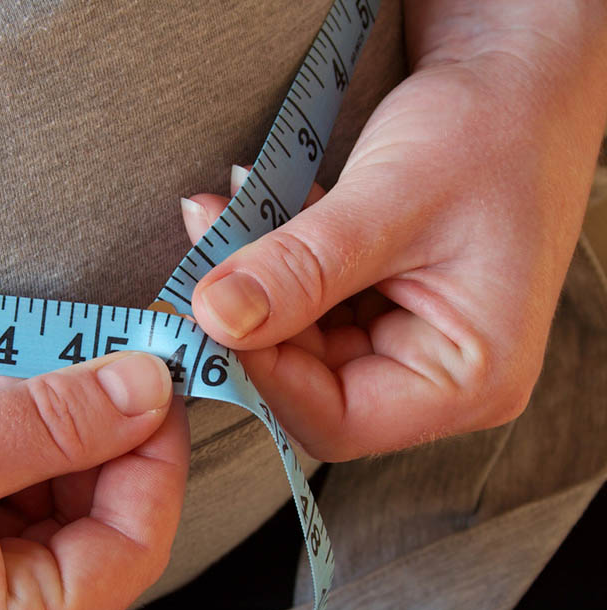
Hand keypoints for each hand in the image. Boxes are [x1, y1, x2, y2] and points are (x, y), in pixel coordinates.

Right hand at [0, 352, 187, 609]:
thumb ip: (50, 421)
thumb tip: (144, 388)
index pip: (136, 543)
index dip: (157, 451)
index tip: (159, 376)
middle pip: (104, 526)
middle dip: (106, 435)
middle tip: (100, 357)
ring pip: (61, 511)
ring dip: (60, 436)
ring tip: (35, 371)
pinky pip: (14, 510)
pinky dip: (20, 453)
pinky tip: (1, 404)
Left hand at [180, 1, 606, 459]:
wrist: (517, 77)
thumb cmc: (491, 132)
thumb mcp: (392, 200)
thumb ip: (302, 268)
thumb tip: (214, 317)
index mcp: (468, 380)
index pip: (338, 420)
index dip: (263, 374)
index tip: (209, 309)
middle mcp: (438, 377)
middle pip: (309, 383)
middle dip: (248, 315)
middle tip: (206, 242)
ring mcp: (407, 341)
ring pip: (298, 341)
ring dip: (251, 281)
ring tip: (222, 210)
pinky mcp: (380, 306)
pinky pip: (307, 304)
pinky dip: (273, 262)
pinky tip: (248, 208)